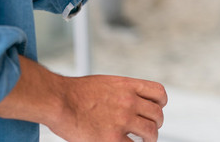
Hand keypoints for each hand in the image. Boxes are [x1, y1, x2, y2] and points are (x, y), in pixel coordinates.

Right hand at [50, 75, 166, 141]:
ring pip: (151, 131)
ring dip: (150, 138)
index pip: (159, 93)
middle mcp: (129, 101)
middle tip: (148, 130)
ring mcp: (122, 119)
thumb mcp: (107, 83)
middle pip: (157, 114)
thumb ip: (123, 92)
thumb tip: (133, 102)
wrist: (59, 100)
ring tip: (144, 141)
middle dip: (156, 123)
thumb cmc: (76, 92)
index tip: (156, 110)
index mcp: (128, 86)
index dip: (160, 104)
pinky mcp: (112, 138)